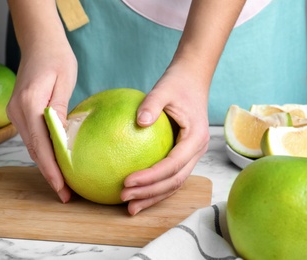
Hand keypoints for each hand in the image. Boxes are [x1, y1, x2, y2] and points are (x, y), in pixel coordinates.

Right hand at [6, 39, 76, 202]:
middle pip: (34, 151)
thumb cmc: (56, 58)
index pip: (41, 145)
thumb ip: (60, 111)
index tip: (62, 188)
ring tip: (63, 184)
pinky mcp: (20, 112)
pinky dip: (43, 153)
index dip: (51, 170)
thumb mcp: (64, 82)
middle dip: (50, 174)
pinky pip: (32, 138)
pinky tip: (55, 162)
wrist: (39, 43)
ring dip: (46, 166)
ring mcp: (15, 113)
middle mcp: (17, 112)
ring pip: (32, 147)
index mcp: (29, 105)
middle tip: (66, 194)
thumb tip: (62, 140)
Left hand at [121, 62, 209, 214]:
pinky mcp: (183, 154)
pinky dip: (155, 187)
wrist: (192, 79)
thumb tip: (138, 122)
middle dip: (149, 193)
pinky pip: (170, 175)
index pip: (172, 165)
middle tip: (124, 197)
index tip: (127, 181)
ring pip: (173, 183)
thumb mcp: (163, 88)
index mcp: (195, 138)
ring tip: (130, 207)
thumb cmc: (178, 83)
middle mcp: (196, 151)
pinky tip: (138, 193)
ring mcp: (191, 155)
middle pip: (174, 181)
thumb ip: (152, 104)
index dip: (151, 177)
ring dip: (152, 196)